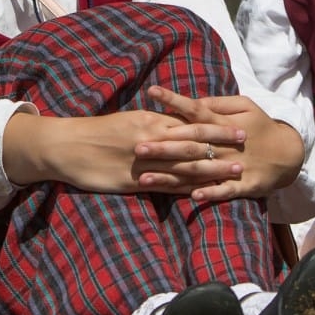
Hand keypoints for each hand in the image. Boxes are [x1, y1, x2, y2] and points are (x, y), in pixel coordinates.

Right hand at [2, 110, 244, 193]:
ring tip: (235, 172)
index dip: (217, 125)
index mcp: (149, 120)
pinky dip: (187, 189)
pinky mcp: (134, 181)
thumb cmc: (96, 132)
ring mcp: (144, 161)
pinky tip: (204, 194)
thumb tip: (174, 124)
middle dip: (222, 145)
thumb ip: (152, 125)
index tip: (239, 127)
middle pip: (194, 141)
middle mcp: (151, 138)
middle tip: (247, 146)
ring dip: (212, 168)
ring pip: (185, 164)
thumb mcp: (127, 121)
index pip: (190, 122)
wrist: (67, 145)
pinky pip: (166, 186)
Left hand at [133, 86, 303, 199]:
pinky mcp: (243, 186)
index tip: (152, 92)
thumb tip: (194, 100)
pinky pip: (225, 191)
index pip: (195, 109)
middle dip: (163, 146)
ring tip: (145, 178)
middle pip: (190, 144)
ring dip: (171, 176)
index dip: (174, 101)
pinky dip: (210, 193)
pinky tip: (192, 196)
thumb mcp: (246, 105)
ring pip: (198, 171)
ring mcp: (234, 166)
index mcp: (223, 122)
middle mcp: (225, 145)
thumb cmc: (261, 126)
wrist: (289, 154)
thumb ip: (219, 102)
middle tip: (137, 146)